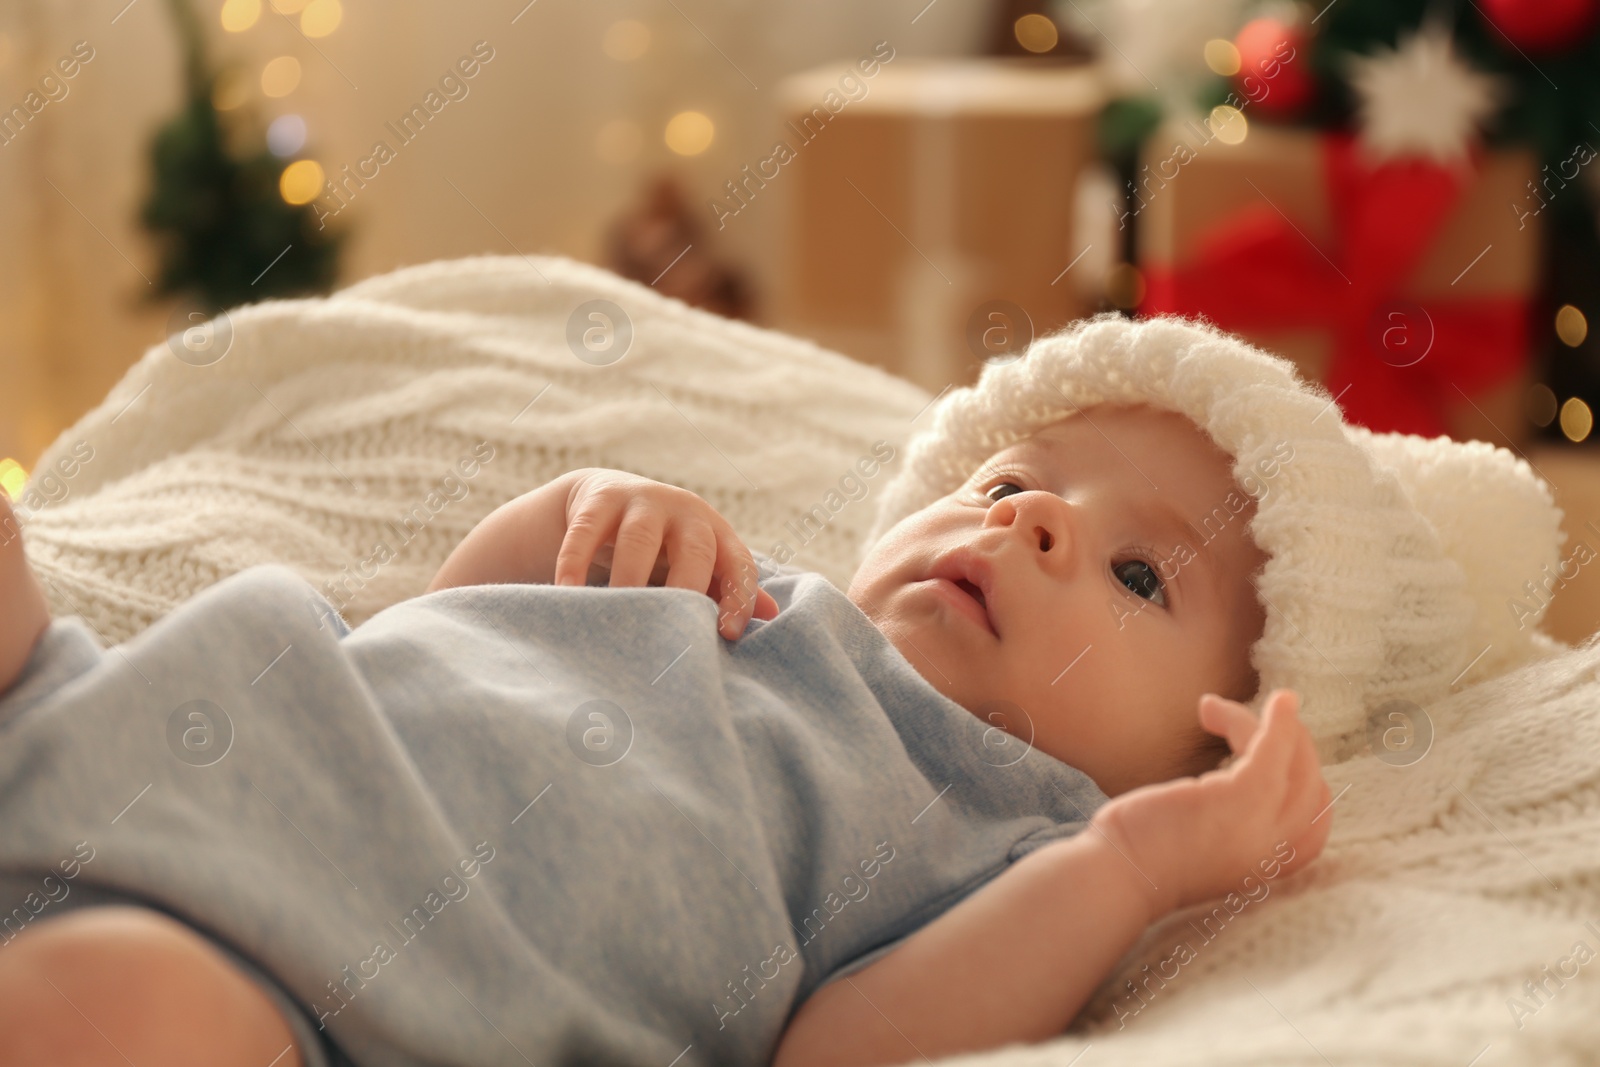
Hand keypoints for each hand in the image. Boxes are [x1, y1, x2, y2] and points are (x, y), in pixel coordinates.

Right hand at [552, 469, 780, 639]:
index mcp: (716, 532)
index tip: (727, 634)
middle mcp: (685, 511)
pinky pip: (586, 532)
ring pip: (639, 540)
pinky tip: (570, 593)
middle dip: (686, 589)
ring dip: (630, 580)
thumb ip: (728, 588)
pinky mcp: (599, 499)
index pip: (738, 563)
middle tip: (671, 630)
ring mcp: (641, 501)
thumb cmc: (663, 547)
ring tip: (618, 618)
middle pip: (694, 550)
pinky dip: (575, 563)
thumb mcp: (698, 564)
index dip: (738, 598)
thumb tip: (774, 617)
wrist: (607, 498)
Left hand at [1087, 688, 1331, 921]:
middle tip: (1246, 721)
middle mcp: (1275, 854)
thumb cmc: (1145, 857)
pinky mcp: (1239, 800)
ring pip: (1293, 764)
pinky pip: (1274, 752)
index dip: (1303, 782)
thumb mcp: (1202, 845)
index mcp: (1268, 869)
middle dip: (1291, 747)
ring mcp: (1261, 827)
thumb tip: (1226, 782)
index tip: (1273, 754)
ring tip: (1215, 709)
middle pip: (1310, 788)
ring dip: (1271, 728)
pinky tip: (1281, 700)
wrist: (1117, 878)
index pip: (1314, 823)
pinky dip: (1279, 722)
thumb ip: (1228, 825)